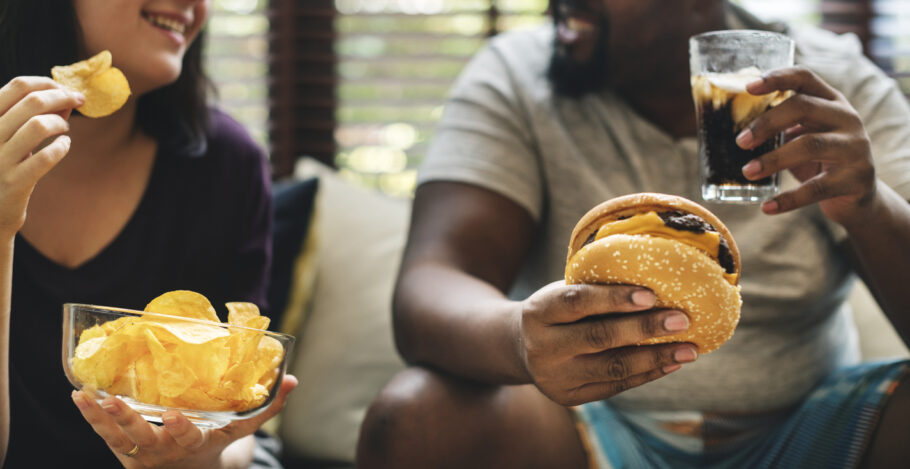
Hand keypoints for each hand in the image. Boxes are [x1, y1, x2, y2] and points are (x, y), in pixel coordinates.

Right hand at [0, 76, 83, 237]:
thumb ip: (32, 116)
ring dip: (60, 123)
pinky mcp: (15, 182)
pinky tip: (64, 146)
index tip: (66, 88)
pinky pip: (46, 157)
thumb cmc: (4, 165)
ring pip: (39, 126)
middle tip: (78, 101)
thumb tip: (65, 97)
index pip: (17, 86)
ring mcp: (0, 159)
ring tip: (64, 129)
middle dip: (62, 97)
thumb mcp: (11, 136)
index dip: (47, 83)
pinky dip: (61, 147)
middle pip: (32, 102)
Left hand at [71, 375, 297, 468]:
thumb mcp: (240, 430)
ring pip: (118, 436)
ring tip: (88, 396)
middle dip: (130, 420)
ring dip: (102, 416)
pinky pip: (105, 434)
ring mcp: (142, 452)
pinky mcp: (124, 450)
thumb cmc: (215, 444)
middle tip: (116, 403)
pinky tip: (79, 396)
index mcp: (196, 444)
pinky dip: (92, 416)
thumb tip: (292, 379)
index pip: (188, 436)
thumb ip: (266, 406)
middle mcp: (166, 450)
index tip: (173, 415)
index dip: (180, 428)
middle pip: (145, 436)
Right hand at [517, 281, 696, 405]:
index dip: (614, 298)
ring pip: (612, 367)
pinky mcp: (569, 397)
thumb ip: (595, 288)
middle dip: (645, 328)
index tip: (651, 294)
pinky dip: (647, 374)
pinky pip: (615, 386)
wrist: (519, 347)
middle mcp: (542, 346)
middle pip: (598, 337)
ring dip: (656, 357)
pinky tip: (672, 362)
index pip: (577, 302)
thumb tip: (655, 278)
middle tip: (682, 319)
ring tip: (689, 348)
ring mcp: (555, 376)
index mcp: (538, 311)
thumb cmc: (556, 310)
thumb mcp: (562, 292)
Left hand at [737, 66, 876, 225]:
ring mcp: (855, 147)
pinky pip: (816, 188)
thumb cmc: (820, 162)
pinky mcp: (857, 178)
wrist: (858, 198)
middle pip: (804, 107)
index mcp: (830, 101)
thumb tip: (732, 130)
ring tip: (747, 172)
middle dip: (767, 123)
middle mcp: (847, 118)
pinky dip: (788, 199)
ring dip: (773, 159)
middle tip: (740, 141)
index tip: (748, 86)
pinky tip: (767, 207)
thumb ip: (779, 128)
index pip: (805, 78)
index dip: (777, 78)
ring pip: (810, 145)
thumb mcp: (802, 137)